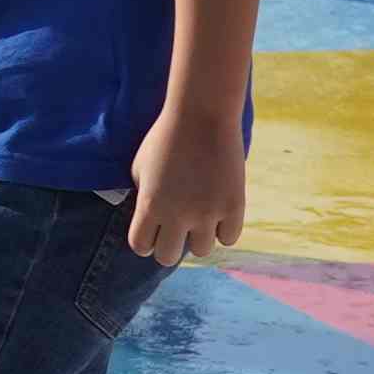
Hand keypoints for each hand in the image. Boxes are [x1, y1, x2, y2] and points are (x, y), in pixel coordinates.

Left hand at [126, 104, 247, 265]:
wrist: (202, 116)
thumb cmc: (165, 138)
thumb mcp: (140, 167)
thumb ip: (142, 197)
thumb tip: (149, 219)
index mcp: (150, 205)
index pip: (141, 247)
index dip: (144, 241)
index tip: (151, 231)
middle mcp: (178, 215)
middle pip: (168, 257)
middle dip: (168, 245)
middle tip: (174, 229)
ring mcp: (208, 214)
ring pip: (202, 250)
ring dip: (198, 237)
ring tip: (198, 218)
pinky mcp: (234, 207)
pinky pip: (229, 238)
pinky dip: (223, 229)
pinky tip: (218, 212)